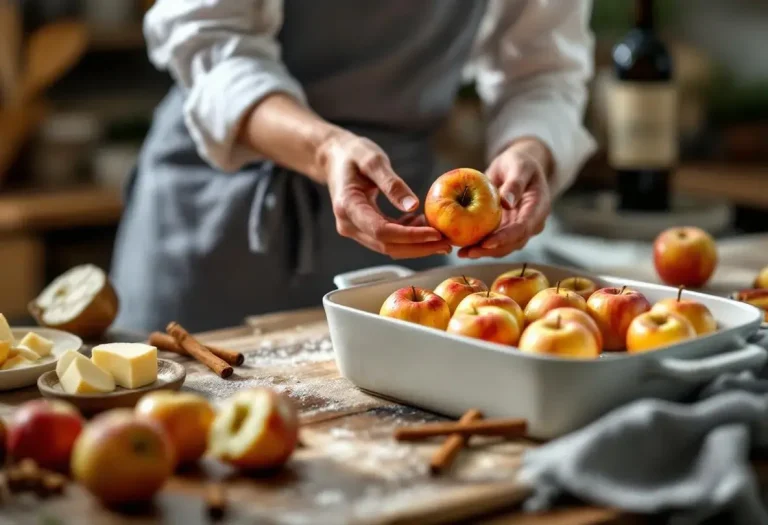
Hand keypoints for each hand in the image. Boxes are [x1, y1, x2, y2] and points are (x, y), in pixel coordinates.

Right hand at [318, 130, 451, 258]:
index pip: (382, 231)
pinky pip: (387, 239)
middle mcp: (349, 225)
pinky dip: (407, 236)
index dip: (411, 236)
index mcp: (348, 207)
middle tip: (447, 243)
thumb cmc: (352, 154)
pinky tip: (423, 224)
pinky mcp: (362, 229)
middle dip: (419, 247)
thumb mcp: (372, 160)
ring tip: (441, 235)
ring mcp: (354, 229)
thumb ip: (391, 183)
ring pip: (389, 247)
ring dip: (416, 245)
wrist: (333, 158)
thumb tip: (413, 206)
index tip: (436, 234)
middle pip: (387, 246)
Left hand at [458, 139, 552, 258]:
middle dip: (490, 251)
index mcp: (539, 207)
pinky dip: (480, 246)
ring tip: (462, 253)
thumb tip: (507, 203)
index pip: (523, 228)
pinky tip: (462, 247)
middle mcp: (532, 222)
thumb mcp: (519, 166)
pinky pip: (495, 241)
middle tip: (468, 253)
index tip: (486, 243)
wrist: (520, 168)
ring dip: (483, 252)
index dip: (505, 238)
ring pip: (504, 247)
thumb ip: (515, 183)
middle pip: (513, 243)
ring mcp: (520, 228)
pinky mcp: (507, 230)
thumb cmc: (519, 163)